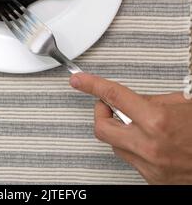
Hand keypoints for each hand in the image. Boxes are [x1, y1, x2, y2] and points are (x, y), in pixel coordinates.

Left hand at [70, 73, 191, 183]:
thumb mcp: (179, 103)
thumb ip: (149, 100)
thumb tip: (127, 99)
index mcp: (156, 120)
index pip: (113, 96)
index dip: (91, 85)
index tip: (79, 80)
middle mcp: (149, 145)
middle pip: (101, 127)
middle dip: (101, 113)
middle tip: (110, 105)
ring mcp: (149, 165)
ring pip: (114, 144)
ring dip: (119, 130)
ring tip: (139, 124)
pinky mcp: (151, 179)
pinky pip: (129, 158)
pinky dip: (133, 146)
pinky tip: (149, 140)